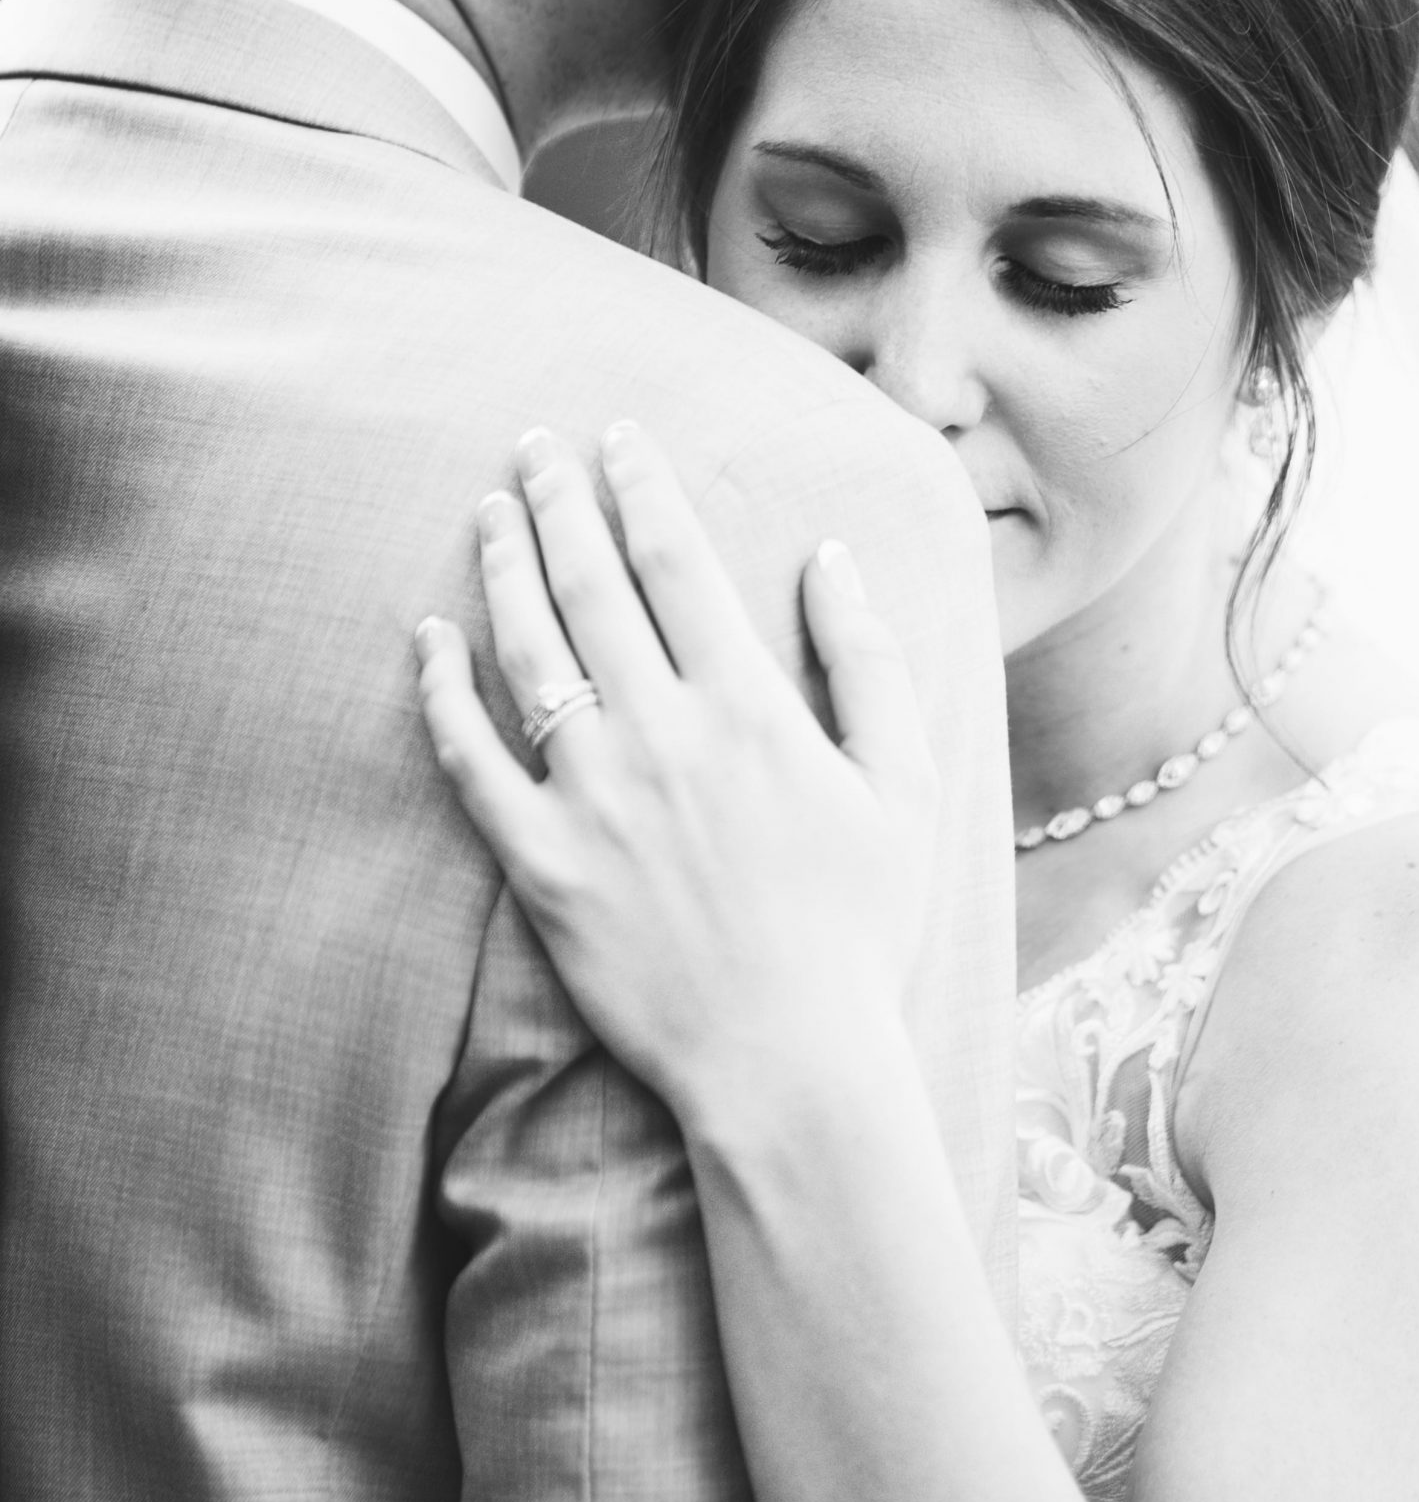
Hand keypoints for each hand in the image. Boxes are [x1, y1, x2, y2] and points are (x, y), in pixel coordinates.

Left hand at [415, 422, 940, 1139]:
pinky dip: (443, 691)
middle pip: (592, 585)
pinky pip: (472, 760)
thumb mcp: (906, 785)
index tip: (617, 440)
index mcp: (748, 705)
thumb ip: (869, 662)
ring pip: (527, 652)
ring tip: (491, 512)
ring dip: (504, 568)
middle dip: (560, 501)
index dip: (641, 486)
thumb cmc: (863, 928)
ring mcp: (591, 797)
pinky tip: (429, 638)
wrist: (789, 1061)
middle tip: (534, 448)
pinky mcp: (540, 863)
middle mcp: (660, 732)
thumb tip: (834, 558)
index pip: (677, 559)